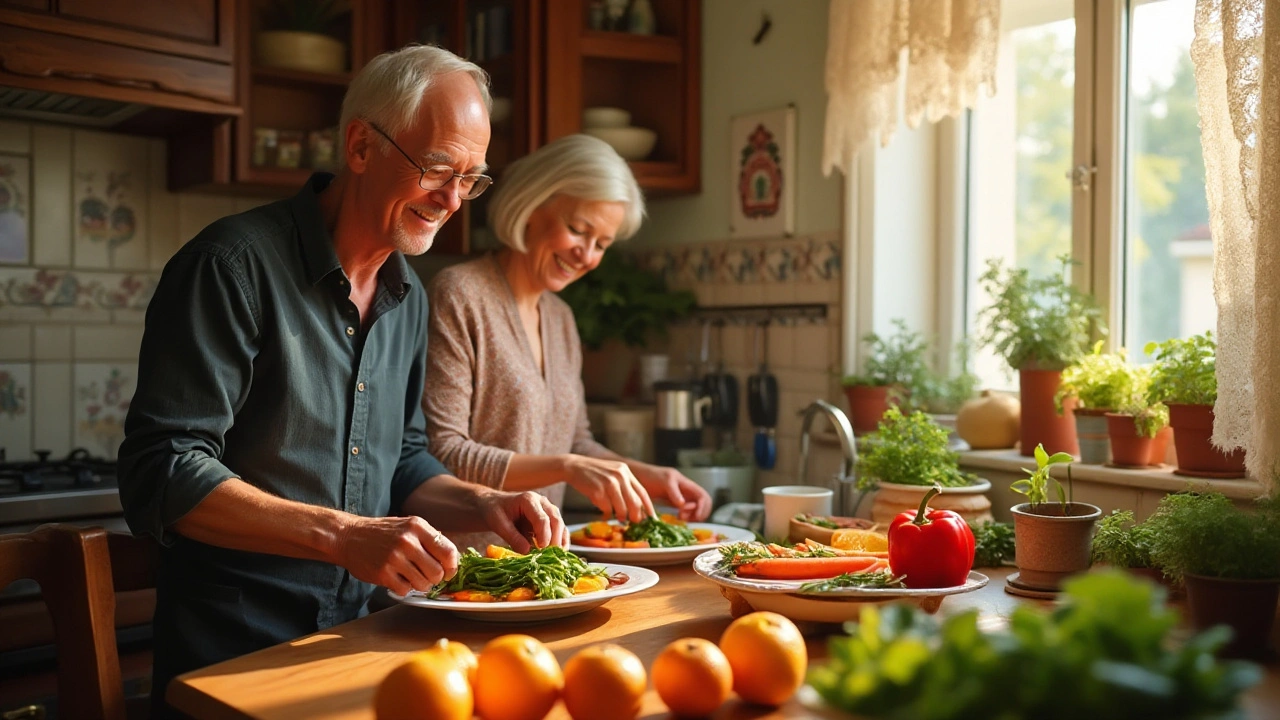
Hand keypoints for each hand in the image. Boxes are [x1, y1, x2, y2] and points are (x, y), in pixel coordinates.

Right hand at [334, 515, 458, 596]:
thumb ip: (429, 539)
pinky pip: (405, 590)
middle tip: (427, 576)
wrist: (349, 536)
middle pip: (438, 572)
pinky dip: (404, 589)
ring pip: (423, 584)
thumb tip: (452, 559)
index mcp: (418, 526)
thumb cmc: (383, 533)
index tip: (448, 572)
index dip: (452, 566)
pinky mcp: (383, 573)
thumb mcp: (408, 526)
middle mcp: (408, 541)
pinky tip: (398, 579)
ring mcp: (395, 557)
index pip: (448, 551)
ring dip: (420, 585)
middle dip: (436, 579)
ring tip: (411, 577)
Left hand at [476, 489, 569, 552]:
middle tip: (550, 555)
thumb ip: (512, 536)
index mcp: (529, 500)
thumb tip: (526, 551)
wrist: (494, 506)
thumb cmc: (495, 512)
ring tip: (556, 556)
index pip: (542, 518)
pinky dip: (561, 541)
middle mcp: (542, 503)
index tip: (542, 548)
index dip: (544, 534)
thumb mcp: (498, 523)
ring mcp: (547, 510)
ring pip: (560, 525)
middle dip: (555, 538)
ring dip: (560, 541)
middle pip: (555, 520)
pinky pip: (559, 530)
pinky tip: (559, 553)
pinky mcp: (548, 520)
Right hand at [562, 454, 655, 522]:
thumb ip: (625, 485)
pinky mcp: (598, 491)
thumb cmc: (594, 473)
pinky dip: (606, 513)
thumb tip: (638, 508)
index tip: (652, 519)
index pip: (642, 492)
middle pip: (635, 503)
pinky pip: (607, 509)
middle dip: (636, 516)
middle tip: (634, 523)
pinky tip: (602, 511)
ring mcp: (609, 483)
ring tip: (617, 517)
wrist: (573, 466)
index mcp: (625, 471)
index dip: (649, 508)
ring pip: (622, 509)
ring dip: (620, 516)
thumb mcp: (613, 473)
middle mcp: (620, 476)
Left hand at [634, 464, 712, 520]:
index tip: (694, 516)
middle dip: (699, 513)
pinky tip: (677, 517)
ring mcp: (682, 497)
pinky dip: (686, 517)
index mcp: (687, 484)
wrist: (640, 477)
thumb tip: (682, 504)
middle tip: (684, 517)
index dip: (703, 508)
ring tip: (679, 517)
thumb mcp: (665, 481)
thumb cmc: (652, 476)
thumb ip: (674, 492)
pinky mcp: (675, 503)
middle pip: (704, 504)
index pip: (704, 497)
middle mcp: (687, 491)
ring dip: (692, 516)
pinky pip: (687, 512)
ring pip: (696, 509)